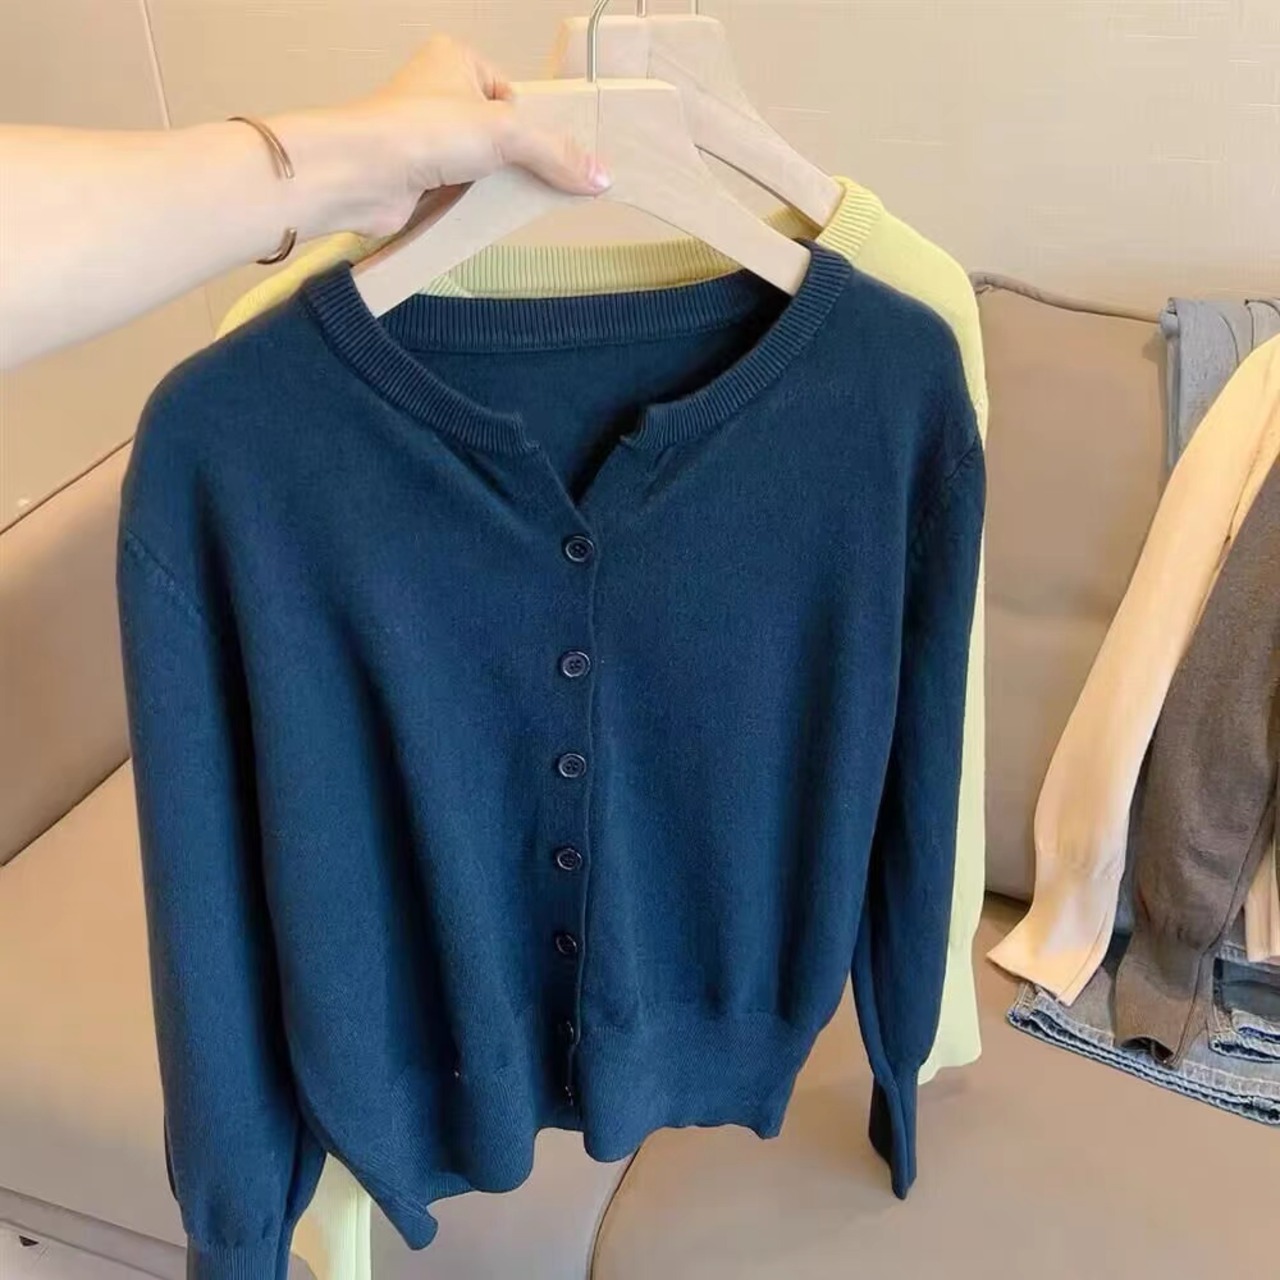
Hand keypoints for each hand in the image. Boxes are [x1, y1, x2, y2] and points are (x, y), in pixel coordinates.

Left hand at [275, 36, 610, 239]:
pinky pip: (462, 191)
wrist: (361, 175)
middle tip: (542, 184)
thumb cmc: (422, 131)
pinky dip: (475, 206)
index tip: (552, 155)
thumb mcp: (505, 132)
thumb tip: (603, 178)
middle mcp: (437, 93)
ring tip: (510, 201)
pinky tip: (485, 216)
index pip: (515, 95)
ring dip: (496, 187)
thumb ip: (556, 152)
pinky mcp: (418, 178)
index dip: (534, 127)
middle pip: (502, 134)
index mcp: (456, 60)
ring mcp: (426, 137)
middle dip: (518, 161)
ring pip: (482, 166)